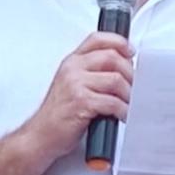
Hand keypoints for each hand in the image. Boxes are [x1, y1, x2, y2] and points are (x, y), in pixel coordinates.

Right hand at [26, 33, 134, 167]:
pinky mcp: (81, 102)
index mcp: (72, 62)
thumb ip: (91, 73)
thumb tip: (121, 69)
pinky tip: (122, 115)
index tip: (131, 53)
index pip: (97, 39)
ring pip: (116, 79)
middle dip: (130, 73)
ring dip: (128, 94)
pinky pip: (113, 102)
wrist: (41, 135)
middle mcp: (73, 69)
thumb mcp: (71, 85)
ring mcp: (76, 84)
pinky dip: (123, 110)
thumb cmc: (59, 114)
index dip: (118, 42)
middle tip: (134, 87)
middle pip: (112, 57)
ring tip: (129, 104)